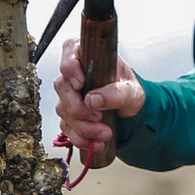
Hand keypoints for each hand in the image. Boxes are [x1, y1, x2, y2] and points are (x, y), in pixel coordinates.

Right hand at [52, 37, 145, 153]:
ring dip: (84, 126)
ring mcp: (69, 94)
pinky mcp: (69, 113)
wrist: (132, 109)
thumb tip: (92, 100)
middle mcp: (74, 73)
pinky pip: (67, 127)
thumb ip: (116, 93)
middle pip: (62, 87)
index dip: (71, 69)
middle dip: (79, 108)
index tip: (81, 84)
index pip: (70, 52)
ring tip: (106, 133)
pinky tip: (97, 143)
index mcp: (88, 56)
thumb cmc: (131, 90)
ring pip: (63, 110)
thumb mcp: (132, 90)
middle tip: (99, 117)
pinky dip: (81, 138)